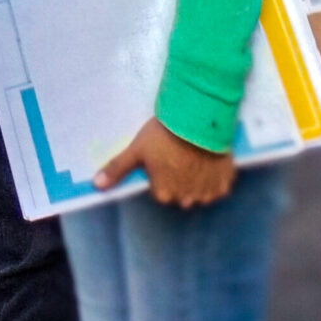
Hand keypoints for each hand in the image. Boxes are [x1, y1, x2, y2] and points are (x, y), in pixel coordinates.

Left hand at [94, 115, 235, 207]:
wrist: (199, 120)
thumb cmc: (164, 135)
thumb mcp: (137, 149)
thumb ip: (117, 169)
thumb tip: (97, 185)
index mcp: (164, 194)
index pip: (160, 190)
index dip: (161, 173)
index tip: (163, 157)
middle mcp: (186, 199)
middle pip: (180, 192)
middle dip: (179, 178)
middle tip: (178, 153)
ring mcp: (207, 193)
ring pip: (199, 191)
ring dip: (197, 178)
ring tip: (194, 153)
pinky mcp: (224, 184)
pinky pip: (218, 186)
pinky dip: (214, 176)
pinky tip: (209, 158)